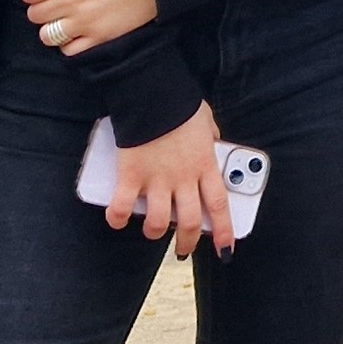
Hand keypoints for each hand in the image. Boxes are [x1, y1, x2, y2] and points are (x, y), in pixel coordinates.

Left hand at [22, 0, 157, 55]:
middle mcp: (70, 2)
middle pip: (34, 14)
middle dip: (41, 6)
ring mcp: (85, 23)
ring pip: (47, 35)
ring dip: (51, 26)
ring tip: (65, 16)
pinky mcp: (100, 37)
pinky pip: (69, 50)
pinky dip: (68, 42)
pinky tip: (78, 29)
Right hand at [107, 104, 235, 260]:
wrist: (151, 93)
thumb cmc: (179, 104)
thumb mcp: (206, 121)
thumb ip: (211, 138)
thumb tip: (215, 143)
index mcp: (205, 165)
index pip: (220, 206)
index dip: (224, 231)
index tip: (225, 250)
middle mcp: (183, 178)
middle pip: (189, 221)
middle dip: (187, 242)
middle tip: (183, 249)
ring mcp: (157, 179)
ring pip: (158, 222)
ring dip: (154, 232)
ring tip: (152, 231)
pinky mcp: (131, 175)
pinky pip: (121, 207)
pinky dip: (117, 218)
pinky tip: (117, 220)